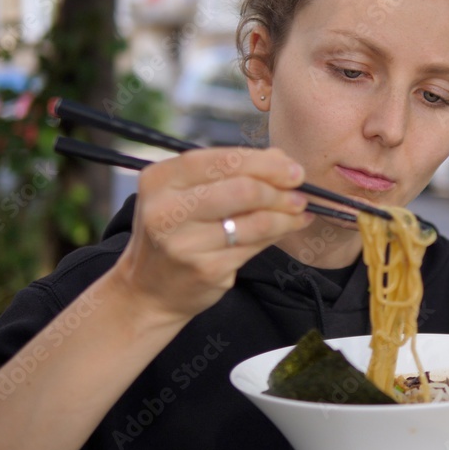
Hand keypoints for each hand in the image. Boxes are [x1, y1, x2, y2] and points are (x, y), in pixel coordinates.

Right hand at [112, 147, 312, 322]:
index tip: (292, 169)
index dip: (265, 163)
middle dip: (280, 189)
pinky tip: (289, 226)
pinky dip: (279, 232)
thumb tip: (280, 158)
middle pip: (243, 189)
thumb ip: (229, 172)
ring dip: (287, 213)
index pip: (223, 160)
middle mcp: (167, 210)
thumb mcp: (185, 194)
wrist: (148, 291)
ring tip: (300, 209)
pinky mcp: (206, 269)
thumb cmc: (174, 233)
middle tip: (300, 192)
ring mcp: (185, 243)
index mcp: (160, 179)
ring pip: (256, 220)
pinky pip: (256, 245)